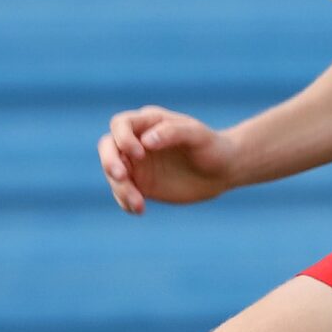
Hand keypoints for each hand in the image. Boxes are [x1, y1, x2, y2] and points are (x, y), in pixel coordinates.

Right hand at [98, 107, 239, 214]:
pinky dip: (125, 201)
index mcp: (149, 122)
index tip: (139, 154)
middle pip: (107, 147)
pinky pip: (122, 192)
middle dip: (109, 161)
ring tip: (140, 205)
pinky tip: (138, 210)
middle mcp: (137, 141)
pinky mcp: (140, 184)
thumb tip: (145, 141)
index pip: (121, 124)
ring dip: (120, 188)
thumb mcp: (198, 136)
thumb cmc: (212, 146)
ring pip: (113, 173)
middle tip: (121, 176)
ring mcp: (136, 164)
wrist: (223, 170)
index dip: (123, 138)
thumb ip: (173, 132)